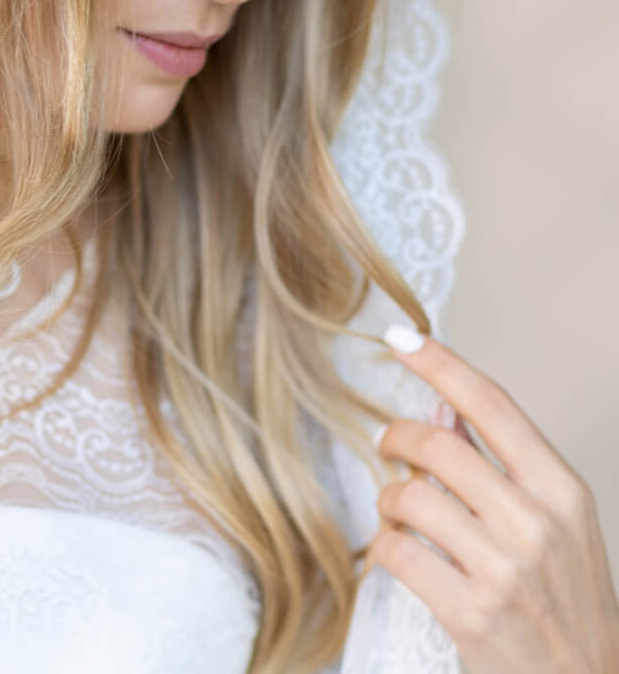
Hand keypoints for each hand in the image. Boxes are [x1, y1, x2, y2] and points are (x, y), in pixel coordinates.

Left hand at [368, 325, 618, 673]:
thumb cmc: (566, 602)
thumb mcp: (557, 525)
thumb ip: (502, 466)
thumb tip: (444, 409)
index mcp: (562, 491)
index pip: (493, 404)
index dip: (441, 364)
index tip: (402, 337)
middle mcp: (538, 523)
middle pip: (437, 444)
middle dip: (396, 439)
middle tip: (389, 447)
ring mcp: (505, 569)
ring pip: (408, 496)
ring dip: (389, 500)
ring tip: (399, 514)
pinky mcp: (471, 612)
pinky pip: (395, 551)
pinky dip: (384, 547)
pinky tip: (398, 553)